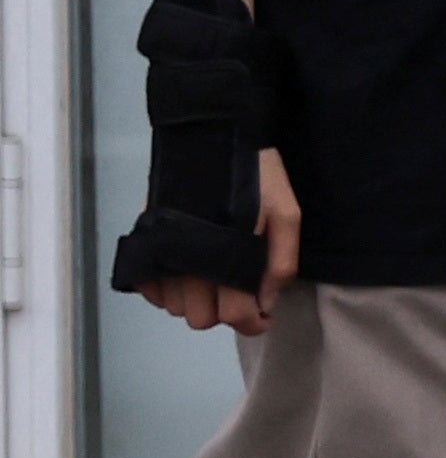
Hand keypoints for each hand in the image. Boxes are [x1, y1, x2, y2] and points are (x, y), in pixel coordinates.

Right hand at [143, 151, 300, 338]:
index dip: (253, 324)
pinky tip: (188, 273)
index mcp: (227, 254)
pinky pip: (149, 287)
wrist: (210, 134)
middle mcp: (189, 259)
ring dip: (197, 301)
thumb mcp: (286, 213)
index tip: (264, 317)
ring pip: (175, 307)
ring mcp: (163, 250)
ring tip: (216, 277)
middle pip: (201, 319)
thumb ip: (280, 263)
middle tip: (240, 293)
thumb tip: (266, 303)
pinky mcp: (146, 239)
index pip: (234, 316)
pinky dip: (167, 290)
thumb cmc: (255, 174)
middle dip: (225, 313)